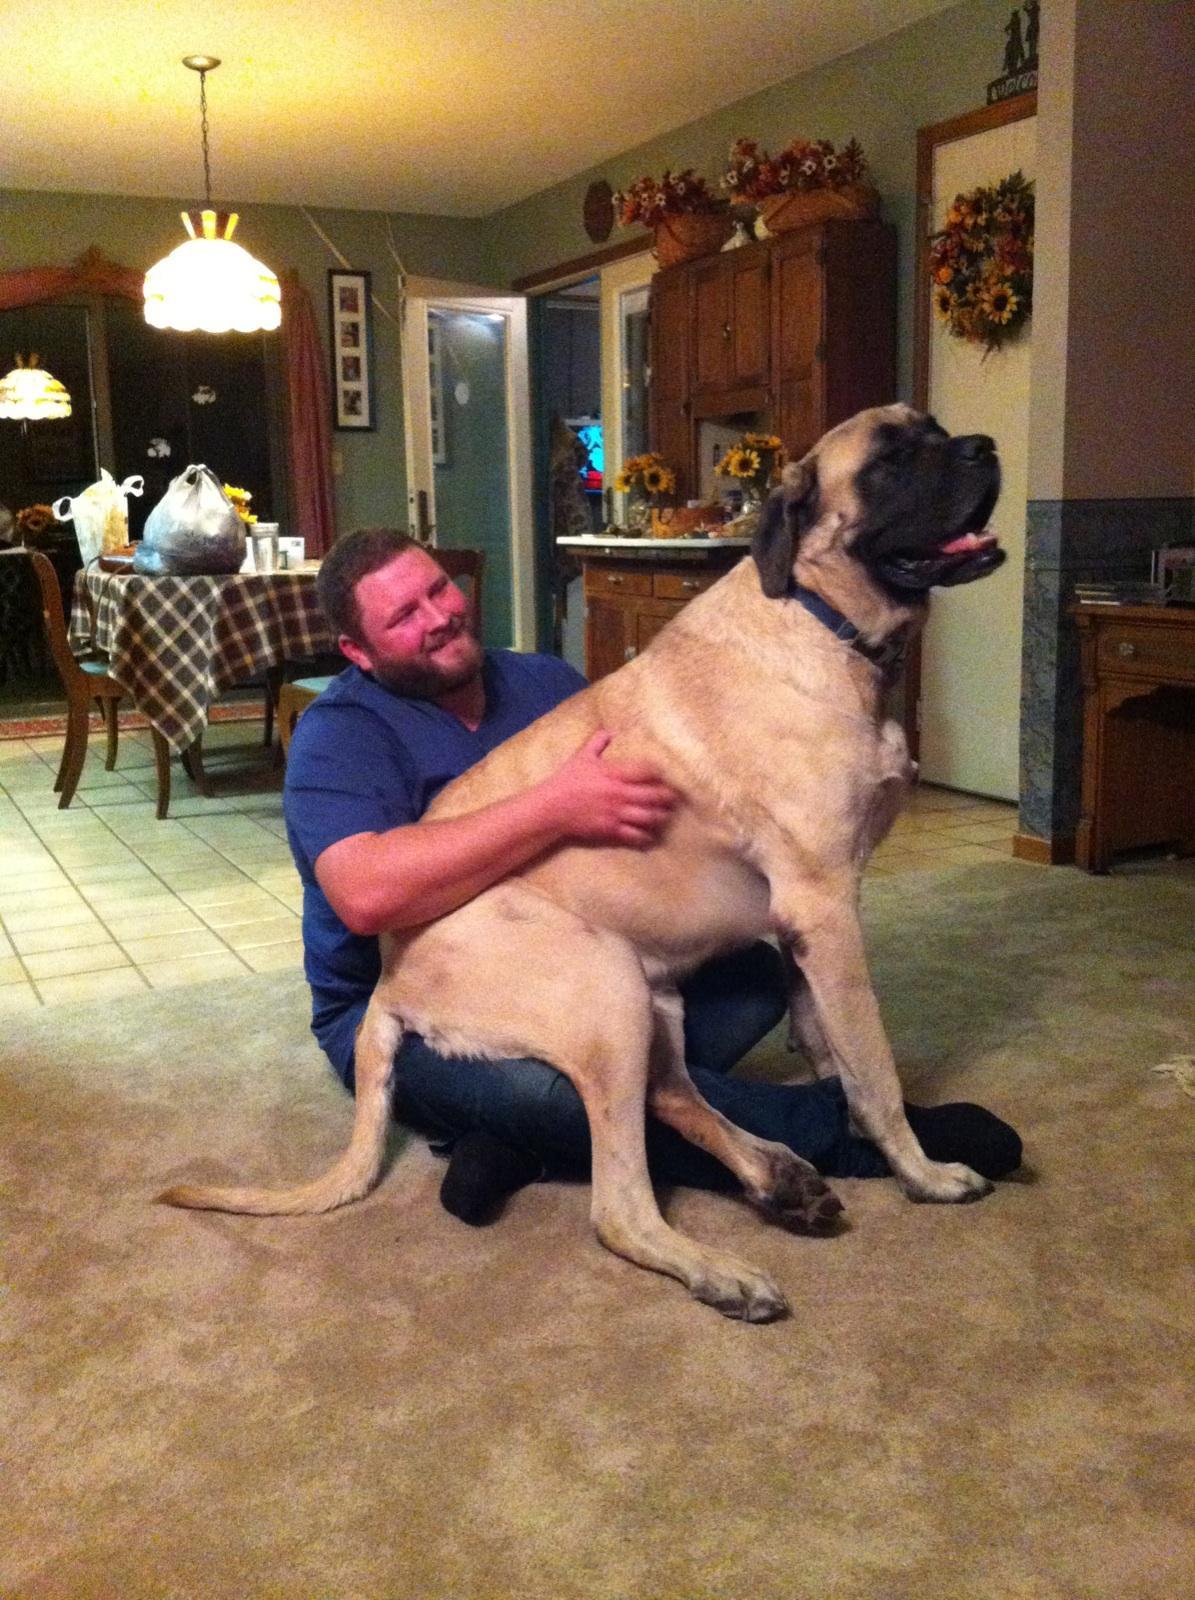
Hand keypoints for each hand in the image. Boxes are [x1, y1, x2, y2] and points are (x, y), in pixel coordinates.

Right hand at [539, 730, 677, 847]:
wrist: (552, 808)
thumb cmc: (567, 780)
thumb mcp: (582, 757)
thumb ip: (597, 742)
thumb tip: (609, 730)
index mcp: (614, 773)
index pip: (647, 770)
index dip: (660, 772)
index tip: (665, 774)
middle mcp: (619, 793)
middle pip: (654, 795)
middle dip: (668, 797)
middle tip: (675, 798)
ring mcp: (617, 813)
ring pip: (649, 817)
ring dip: (661, 817)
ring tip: (666, 816)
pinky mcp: (611, 830)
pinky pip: (635, 835)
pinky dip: (646, 836)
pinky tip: (651, 836)